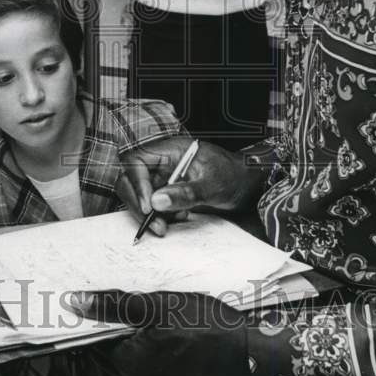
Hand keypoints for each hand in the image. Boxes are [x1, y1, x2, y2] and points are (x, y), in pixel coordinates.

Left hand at [74, 290, 251, 375]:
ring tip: (136, 301)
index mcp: (128, 365)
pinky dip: (146, 342)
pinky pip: (148, 361)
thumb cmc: (205, 327)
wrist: (250, 353)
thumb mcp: (157, 306)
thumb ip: (114, 305)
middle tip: (109, 291)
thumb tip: (74, 302)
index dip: (88, 314)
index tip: (86, 292)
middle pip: (109, 347)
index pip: (92, 339)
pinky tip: (157, 321)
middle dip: (107, 321)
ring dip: (128, 330)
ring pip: (129, 353)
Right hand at [117, 136, 261, 237]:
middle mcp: (161, 161)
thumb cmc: (232, 176)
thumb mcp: (212, 185)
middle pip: (130, 179)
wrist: (245, 184)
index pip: (136, 161)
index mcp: (169, 150)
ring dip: (148, 214)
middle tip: (156, 226)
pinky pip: (151, 204)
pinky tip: (178, 219)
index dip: (136, 184)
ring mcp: (161, 176)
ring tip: (169, 224)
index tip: (149, 208)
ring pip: (138, 195)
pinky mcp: (165, 190)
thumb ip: (185, 193)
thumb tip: (156, 202)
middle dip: (138, 205)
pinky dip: (158, 216)